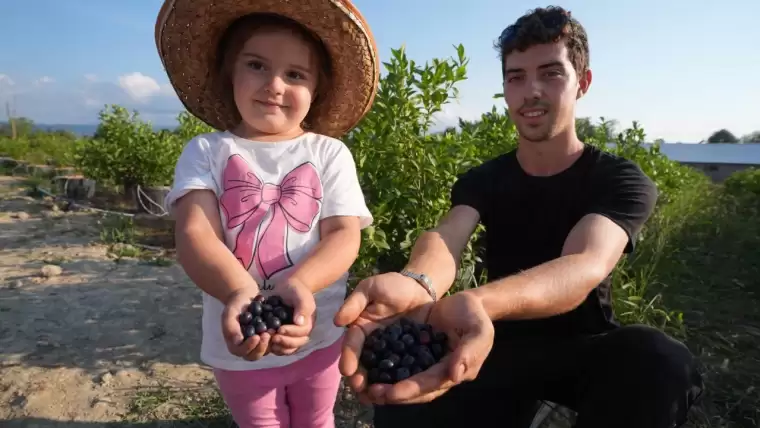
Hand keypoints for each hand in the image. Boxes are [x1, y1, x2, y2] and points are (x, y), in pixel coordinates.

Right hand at [222, 287, 270, 360]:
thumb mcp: (230, 314)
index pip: (242, 352)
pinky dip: (276, 338)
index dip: (249, 347)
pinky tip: (278, 328)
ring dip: (270, 343)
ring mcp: (258, 343)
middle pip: (255, 355)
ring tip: (273, 330)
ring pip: (265, 351)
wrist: (245, 297)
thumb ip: (231, 328)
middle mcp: (246, 347)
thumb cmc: (235, 305)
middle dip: (262, 347)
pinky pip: (273, 343)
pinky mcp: (267, 338)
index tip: (256, 336)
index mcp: (235, 344)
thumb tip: (238, 342)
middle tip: (267, 334)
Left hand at [270, 278, 316, 355]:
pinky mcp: (283, 336)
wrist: (288, 288)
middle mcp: (301, 332)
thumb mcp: (301, 295)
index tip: (280, 329)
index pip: (302, 332)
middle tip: (273, 337)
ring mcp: (292, 335)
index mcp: (308, 322)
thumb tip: (299, 322)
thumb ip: (302, 307)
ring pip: (289, 349)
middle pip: (297, 343)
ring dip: (279, 348)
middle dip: (285, 342)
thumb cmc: (296, 290)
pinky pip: (280, 347)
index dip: (291, 332)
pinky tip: (266, 343)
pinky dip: (274, 347)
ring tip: (269, 342)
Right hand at [333, 272, 435, 401]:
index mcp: (360, 329)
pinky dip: (398, 383)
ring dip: (377, 386)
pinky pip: (402, 371)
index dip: (349, 358)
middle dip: (360, 378)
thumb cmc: (393, 285)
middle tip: (361, 390)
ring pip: (380, 373)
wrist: (421, 288)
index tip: (347, 371)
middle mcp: (373, 344)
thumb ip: (354, 303)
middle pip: (364, 365)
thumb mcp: (371, 288)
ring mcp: (390, 353)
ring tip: (376, 398)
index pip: (352, 345)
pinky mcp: (408, 356)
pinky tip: (398, 394)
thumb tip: (337, 322)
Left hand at [372, 290, 493, 404]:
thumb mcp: (479, 331)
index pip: (430, 384)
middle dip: (392, 392)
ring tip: (364, 386)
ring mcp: (424, 362)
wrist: (466, 302)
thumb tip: (454, 376)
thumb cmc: (475, 316)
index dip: (411, 389)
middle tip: (371, 393)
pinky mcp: (413, 349)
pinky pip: (397, 360)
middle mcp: (436, 372)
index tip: (391, 393)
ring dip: (384, 383)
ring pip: (403, 377)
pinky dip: (382, 365)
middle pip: (414, 387)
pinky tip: (366, 365)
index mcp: (452, 371)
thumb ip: (469, 352)